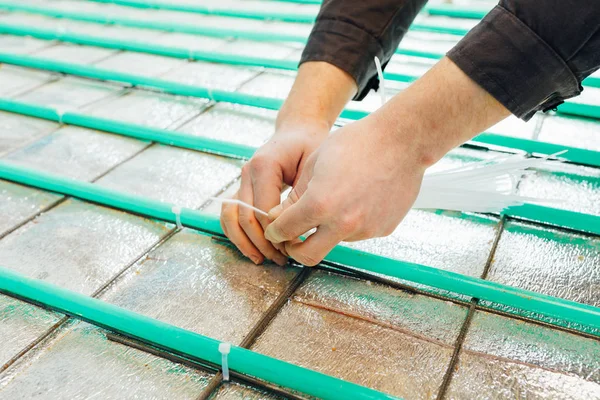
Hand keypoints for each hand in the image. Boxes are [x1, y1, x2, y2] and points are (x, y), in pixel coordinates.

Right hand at [220, 121, 328, 264]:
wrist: (297, 131)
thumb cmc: (310, 146)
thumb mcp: (314, 165)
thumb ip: (302, 193)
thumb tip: (292, 225)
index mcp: (264, 165)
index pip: (262, 210)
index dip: (275, 234)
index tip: (292, 248)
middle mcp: (247, 172)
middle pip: (244, 217)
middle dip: (261, 243)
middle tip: (280, 259)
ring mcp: (241, 180)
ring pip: (230, 218)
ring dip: (244, 242)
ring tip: (262, 259)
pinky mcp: (241, 188)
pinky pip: (230, 215)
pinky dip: (237, 235)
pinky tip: (253, 250)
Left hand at [263, 114, 428, 265]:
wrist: (403, 141)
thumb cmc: (357, 143)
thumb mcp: (315, 163)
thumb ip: (295, 196)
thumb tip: (279, 217)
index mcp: (320, 204)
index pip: (285, 231)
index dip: (274, 231)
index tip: (275, 230)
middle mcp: (342, 224)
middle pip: (307, 256)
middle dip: (293, 250)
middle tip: (292, 240)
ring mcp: (365, 229)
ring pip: (334, 240)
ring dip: (327, 229)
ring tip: (337, 199)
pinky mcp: (383, 230)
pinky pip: (358, 232)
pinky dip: (351, 222)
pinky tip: (358, 198)